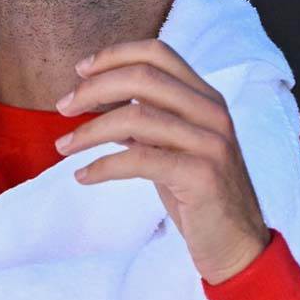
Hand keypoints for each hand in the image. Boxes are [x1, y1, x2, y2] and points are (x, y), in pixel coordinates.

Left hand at [53, 39, 270, 284]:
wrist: (236, 245)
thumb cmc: (198, 194)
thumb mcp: (173, 146)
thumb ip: (145, 119)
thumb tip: (98, 97)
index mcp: (205, 97)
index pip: (157, 53)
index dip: (114, 55)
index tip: (80, 70)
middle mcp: (211, 112)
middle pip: (142, 77)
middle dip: (94, 88)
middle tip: (63, 106)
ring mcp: (210, 142)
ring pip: (136, 117)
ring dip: (90, 130)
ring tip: (64, 144)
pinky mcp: (201, 175)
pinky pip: (138, 160)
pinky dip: (103, 165)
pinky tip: (83, 176)